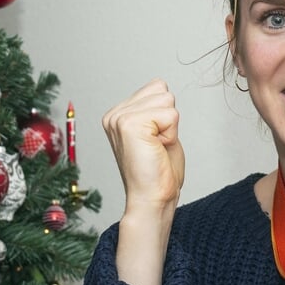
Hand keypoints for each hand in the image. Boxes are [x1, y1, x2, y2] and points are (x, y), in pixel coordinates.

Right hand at [101, 79, 184, 214]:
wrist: (152, 199)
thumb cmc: (158, 172)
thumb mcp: (158, 131)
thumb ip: (156, 108)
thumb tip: (161, 85)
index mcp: (118, 114)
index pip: (156, 87)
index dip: (166, 115)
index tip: (155, 140)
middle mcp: (114, 114)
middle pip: (162, 89)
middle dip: (168, 119)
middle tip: (156, 146)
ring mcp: (119, 118)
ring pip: (166, 100)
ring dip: (170, 127)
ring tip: (156, 148)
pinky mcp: (129, 124)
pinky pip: (170, 114)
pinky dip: (171, 133)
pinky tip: (156, 149)